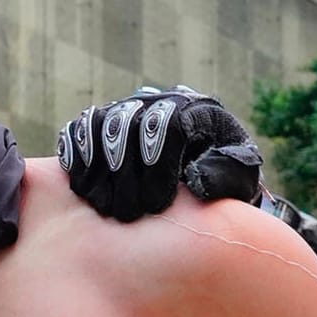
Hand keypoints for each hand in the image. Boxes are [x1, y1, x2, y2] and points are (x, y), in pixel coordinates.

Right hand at [57, 86, 262, 220]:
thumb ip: (225, 175)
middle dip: (126, 173)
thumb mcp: (238, 179)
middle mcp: (160, 101)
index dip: (158, 166)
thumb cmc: (223, 179)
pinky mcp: (103, 121)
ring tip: (105, 207)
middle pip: (129, 123)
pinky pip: (81, 128)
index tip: (158, 205)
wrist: (204, 173)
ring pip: (102, 123)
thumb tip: (196, 180)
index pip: (169, 124)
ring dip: (100, 167)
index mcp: (197, 110)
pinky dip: (77, 154)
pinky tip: (82, 187)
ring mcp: (129, 108)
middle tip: (129, 214)